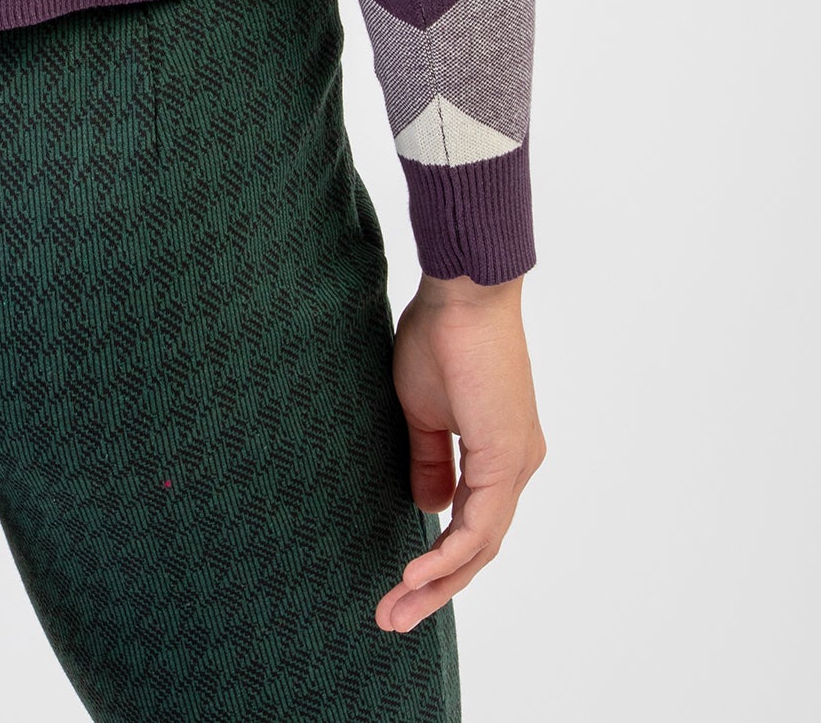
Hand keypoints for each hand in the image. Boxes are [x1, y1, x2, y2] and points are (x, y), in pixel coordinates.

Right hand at [376, 274, 544, 633]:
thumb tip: (431, 507)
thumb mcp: (423, 410)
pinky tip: (418, 572)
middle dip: (434, 588)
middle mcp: (516, 465)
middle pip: (480, 548)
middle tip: (392, 617)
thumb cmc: (440, 335)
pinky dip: (448, 553)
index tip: (397, 587)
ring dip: (437, 582)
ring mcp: (516, 463)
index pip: (472, 526)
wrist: (464, 291)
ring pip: (481, 545)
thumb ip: (430, 459)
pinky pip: (479, 524)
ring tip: (396, 609)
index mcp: (499, 454)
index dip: (438, 561)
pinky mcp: (506, 456)